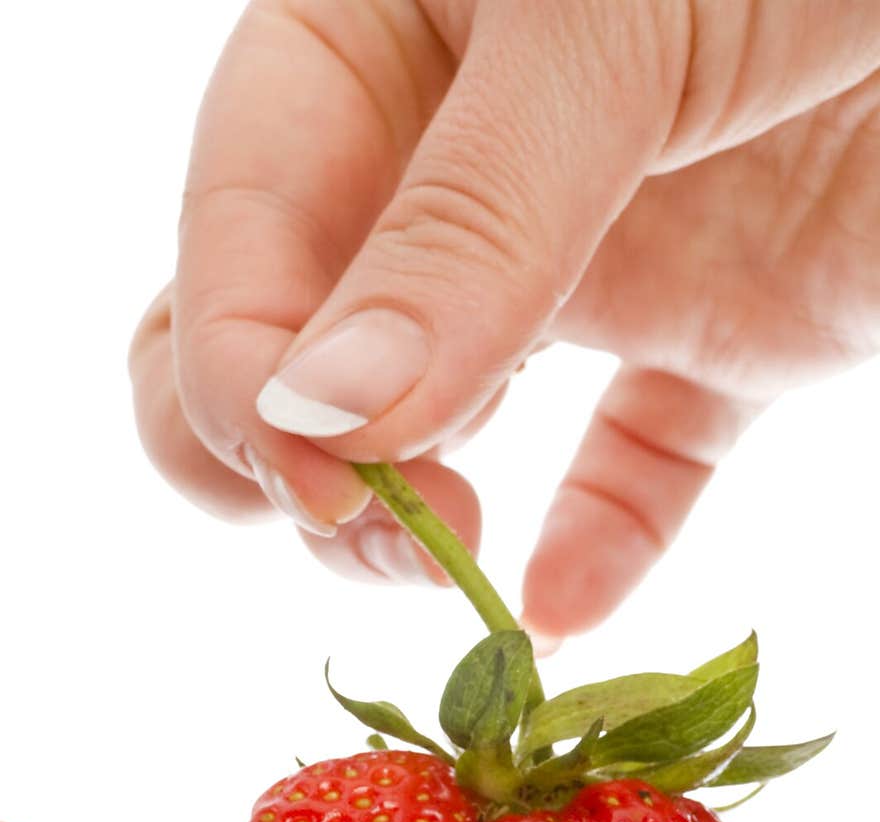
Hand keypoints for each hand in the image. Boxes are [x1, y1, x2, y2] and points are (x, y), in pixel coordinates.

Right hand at [129, 0, 879, 640]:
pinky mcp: (712, 336)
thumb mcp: (602, 24)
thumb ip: (469, 219)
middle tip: (376, 522)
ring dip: (415, 521)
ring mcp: (580, 266)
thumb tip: (327, 414)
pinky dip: (596, 547)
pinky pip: (630, 466)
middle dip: (293, 463)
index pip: (237, 233)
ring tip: (457, 562)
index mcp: (371, 48)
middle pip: (296, 356)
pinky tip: (565, 604)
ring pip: (430, 432)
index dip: (244, 372)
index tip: (318, 476)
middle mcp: (452, 173)